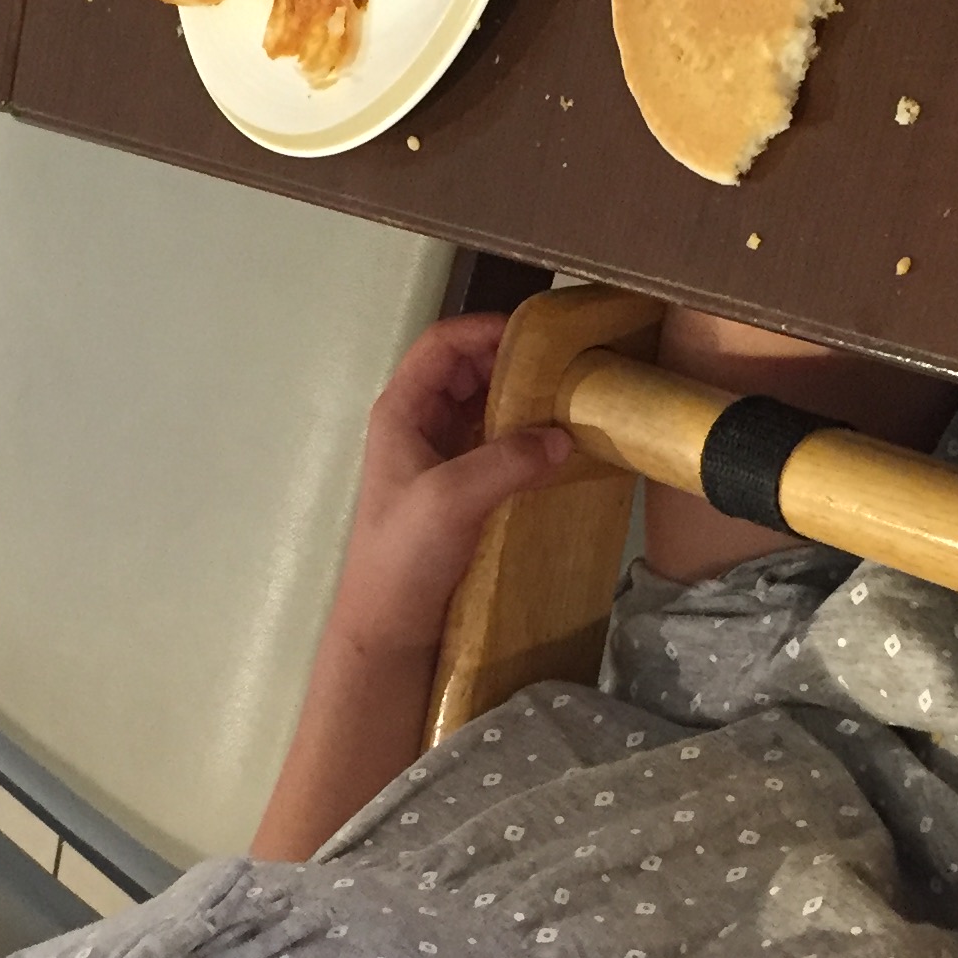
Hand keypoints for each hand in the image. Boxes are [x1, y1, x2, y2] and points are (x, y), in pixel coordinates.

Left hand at [327, 315, 578, 655]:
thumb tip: (562, 435)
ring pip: (483, 408)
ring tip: (570, 403)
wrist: (388, 628)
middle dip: (512, 363)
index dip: (486, 329)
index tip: (539, 336)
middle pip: (467, 370)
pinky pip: (494, 446)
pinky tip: (557, 449)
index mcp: (401, 412)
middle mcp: (417, 425)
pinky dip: (523, 439)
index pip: (442, 344)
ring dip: (522, 401)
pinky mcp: (459, 491)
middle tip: (566, 368)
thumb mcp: (453, 498)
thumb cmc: (402, 557)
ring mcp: (437, 459)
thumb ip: (507, 460)